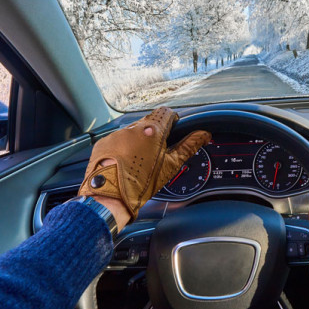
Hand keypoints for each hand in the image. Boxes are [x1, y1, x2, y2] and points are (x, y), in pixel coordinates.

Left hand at [78, 107, 210, 222]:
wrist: (110, 196)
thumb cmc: (142, 182)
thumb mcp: (171, 165)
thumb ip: (189, 146)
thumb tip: (204, 134)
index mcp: (153, 130)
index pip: (166, 112)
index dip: (172, 120)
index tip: (173, 130)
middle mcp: (133, 127)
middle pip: (149, 122)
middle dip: (155, 133)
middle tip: (158, 151)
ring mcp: (117, 134)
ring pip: (133, 131)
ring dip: (139, 140)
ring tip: (139, 160)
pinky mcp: (104, 142)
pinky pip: (118, 139)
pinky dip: (123, 147)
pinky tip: (125, 162)